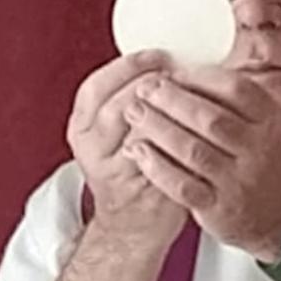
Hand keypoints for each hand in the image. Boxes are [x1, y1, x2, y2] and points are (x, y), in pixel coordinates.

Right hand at [65, 51, 186, 245]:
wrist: (131, 226)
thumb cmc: (129, 170)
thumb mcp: (112, 133)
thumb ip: (127, 101)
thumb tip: (162, 58)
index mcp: (81, 128)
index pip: (96, 87)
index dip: (127, 66)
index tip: (156, 55)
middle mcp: (92, 149)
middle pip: (118, 104)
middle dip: (153, 82)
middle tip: (179, 70)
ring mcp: (117, 170)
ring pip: (142, 128)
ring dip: (170, 106)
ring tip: (191, 92)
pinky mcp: (146, 186)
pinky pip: (166, 154)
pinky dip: (184, 133)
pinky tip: (199, 121)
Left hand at [121, 65, 280, 260]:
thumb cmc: (269, 164)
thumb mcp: (270, 126)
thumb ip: (237, 101)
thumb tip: (188, 71)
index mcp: (272, 122)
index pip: (236, 90)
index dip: (200, 78)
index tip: (173, 71)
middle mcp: (259, 151)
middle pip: (210, 119)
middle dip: (171, 100)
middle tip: (146, 89)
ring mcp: (240, 182)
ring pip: (193, 150)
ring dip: (158, 128)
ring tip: (136, 112)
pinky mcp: (219, 209)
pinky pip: (182, 186)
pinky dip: (157, 167)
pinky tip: (139, 151)